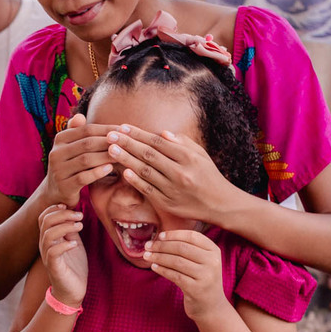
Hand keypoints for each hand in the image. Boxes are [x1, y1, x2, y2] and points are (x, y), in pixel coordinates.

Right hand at [38, 204, 87, 306]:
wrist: (73, 290)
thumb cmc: (74, 266)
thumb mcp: (74, 242)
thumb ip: (71, 229)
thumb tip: (74, 213)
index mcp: (49, 238)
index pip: (43, 217)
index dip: (54, 208)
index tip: (70, 206)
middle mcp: (45, 245)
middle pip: (45, 222)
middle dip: (63, 214)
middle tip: (79, 216)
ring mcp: (48, 256)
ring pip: (48, 235)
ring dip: (65, 226)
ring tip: (80, 226)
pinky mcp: (53, 267)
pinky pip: (53, 252)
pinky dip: (64, 245)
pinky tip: (75, 244)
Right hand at [44, 113, 116, 206]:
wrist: (55, 191)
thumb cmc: (70, 165)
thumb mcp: (70, 148)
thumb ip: (77, 133)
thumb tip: (80, 115)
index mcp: (59, 140)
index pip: (86, 130)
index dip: (107, 129)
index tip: (124, 130)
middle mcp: (56, 153)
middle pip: (87, 143)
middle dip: (109, 142)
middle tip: (127, 142)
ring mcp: (58, 170)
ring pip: (86, 160)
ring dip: (106, 156)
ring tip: (122, 155)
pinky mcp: (64, 186)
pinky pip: (83, 177)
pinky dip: (98, 172)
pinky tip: (110, 169)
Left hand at [106, 125, 239, 223]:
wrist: (220, 204)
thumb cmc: (208, 175)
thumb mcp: (201, 155)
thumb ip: (182, 143)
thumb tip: (162, 133)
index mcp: (188, 157)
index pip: (158, 142)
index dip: (139, 134)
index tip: (123, 127)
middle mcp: (180, 172)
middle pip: (148, 154)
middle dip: (127, 143)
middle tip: (110, 135)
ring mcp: (173, 188)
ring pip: (145, 171)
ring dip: (126, 159)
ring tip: (111, 149)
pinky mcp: (167, 203)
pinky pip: (148, 190)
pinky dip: (135, 181)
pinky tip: (123, 171)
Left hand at [144, 229, 229, 320]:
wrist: (211, 306)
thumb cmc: (201, 279)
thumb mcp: (202, 262)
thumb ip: (188, 248)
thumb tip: (161, 237)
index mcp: (214, 251)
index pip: (192, 236)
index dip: (174, 234)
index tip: (159, 236)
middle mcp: (213, 262)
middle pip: (182, 248)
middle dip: (162, 246)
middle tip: (147, 246)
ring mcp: (205, 276)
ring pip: (176, 261)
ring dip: (158, 257)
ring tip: (147, 256)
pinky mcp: (196, 289)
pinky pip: (174, 275)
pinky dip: (162, 270)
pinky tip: (154, 267)